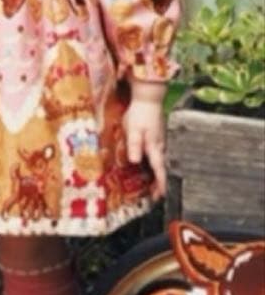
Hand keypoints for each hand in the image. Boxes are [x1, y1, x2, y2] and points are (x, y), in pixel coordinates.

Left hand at [123, 80, 166, 198]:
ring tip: (153, 185)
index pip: (159, 169)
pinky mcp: (158, 137)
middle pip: (162, 168)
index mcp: (154, 147)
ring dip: (158, 174)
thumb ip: (134, 145)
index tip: (160, 196)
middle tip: (155, 195)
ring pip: (161, 162)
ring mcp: (160, 141)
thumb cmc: (139, 113)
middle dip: (160, 182)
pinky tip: (150, 165)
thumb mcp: (133, 129)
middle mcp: (160, 146)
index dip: (160, 184)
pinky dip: (156, 164)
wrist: (148, 98)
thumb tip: (135, 161)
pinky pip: (158, 154)